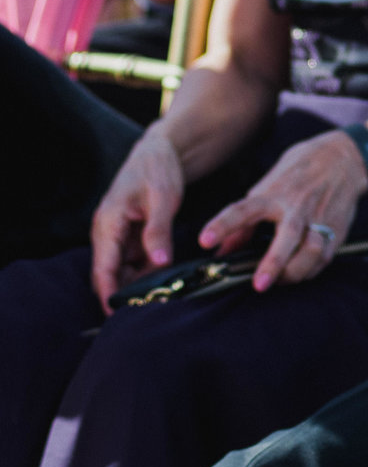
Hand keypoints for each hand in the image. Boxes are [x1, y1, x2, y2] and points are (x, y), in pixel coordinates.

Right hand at [90, 132, 186, 308]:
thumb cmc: (157, 170)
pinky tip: (166, 276)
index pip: (103, 267)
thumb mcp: (163, 200)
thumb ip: (159, 232)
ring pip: (124, 268)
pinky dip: (148, 268)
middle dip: (125, 291)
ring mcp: (119, 234)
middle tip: (148, 309)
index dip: (109, 292)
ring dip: (140, 281)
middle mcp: (108, 232)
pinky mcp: (131, 234)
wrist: (160, 151)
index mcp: (108, 223)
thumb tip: (159, 263)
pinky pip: (136, 258)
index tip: (116, 314)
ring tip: (163, 294)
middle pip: (111, 272)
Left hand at [197, 130, 367, 290]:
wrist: (343, 158)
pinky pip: (325, 257)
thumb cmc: (298, 173)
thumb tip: (222, 252)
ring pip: (312, 251)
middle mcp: (296, 206)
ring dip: (294, 272)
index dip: (222, 226)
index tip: (204, 241)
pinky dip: (310, 271)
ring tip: (279, 281)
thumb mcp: (266, 188)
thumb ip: (246, 222)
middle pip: (286, 236)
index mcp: (272, 195)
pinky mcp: (337, 228)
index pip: (242, 211)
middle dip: (273, 262)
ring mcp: (319, 218)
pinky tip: (299, 273)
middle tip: (260, 284)